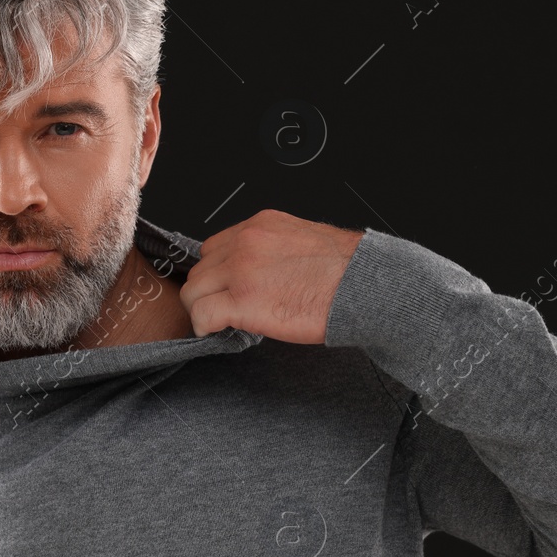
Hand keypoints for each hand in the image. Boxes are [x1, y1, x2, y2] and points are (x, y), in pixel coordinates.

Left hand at [178, 209, 363, 343]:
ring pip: (194, 290)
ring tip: (218, 320)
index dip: (217, 272)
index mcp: (261, 226)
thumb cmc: (345, 270)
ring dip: (202, 307)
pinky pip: (201, 314)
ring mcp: (241, 270)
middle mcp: (246, 242)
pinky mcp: (242, 301)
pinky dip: (203, 326)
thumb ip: (273, 248)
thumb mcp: (303, 241)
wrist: (363, 286)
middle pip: (200, 268)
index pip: (215, 246)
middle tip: (220, 307)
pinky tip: (214, 331)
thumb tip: (260, 269)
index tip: (224, 286)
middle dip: (208, 290)